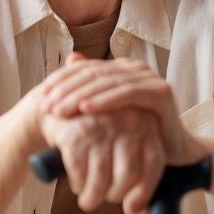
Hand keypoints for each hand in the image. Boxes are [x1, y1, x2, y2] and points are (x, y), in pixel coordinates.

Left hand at [39, 54, 205, 166]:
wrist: (172, 154)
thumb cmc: (135, 138)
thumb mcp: (106, 116)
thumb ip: (89, 91)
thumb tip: (71, 59)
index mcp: (121, 70)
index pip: (85, 69)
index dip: (61, 81)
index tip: (41, 98)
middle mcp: (135, 69)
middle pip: (94, 74)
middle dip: (66, 90)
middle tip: (46, 107)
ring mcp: (149, 79)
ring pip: (107, 82)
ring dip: (80, 96)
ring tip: (59, 111)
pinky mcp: (161, 92)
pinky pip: (128, 93)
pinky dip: (105, 100)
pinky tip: (86, 109)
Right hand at [39, 104, 164, 213]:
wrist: (60, 106)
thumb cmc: (99, 133)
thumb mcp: (123, 142)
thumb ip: (138, 172)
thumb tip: (141, 211)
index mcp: (146, 123)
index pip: (154, 162)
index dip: (145, 190)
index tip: (131, 209)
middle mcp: (127, 120)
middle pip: (129, 173)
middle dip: (116, 195)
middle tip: (107, 199)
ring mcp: (101, 125)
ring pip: (102, 178)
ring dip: (93, 198)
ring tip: (89, 201)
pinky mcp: (75, 133)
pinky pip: (79, 174)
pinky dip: (78, 186)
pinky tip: (78, 184)